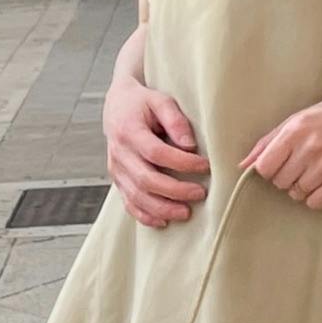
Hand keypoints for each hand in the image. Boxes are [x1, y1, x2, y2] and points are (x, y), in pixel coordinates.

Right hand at [105, 72, 210, 227]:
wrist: (117, 106)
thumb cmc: (143, 103)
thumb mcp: (161, 100)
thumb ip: (176, 120)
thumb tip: (190, 144)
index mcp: (129, 131)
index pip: (156, 152)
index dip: (181, 162)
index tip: (205, 166)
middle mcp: (119, 153)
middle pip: (146, 179)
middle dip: (175, 191)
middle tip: (200, 194)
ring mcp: (117, 169)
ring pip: (136, 196)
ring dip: (162, 208)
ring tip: (186, 213)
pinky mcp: (118, 180)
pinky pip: (128, 203)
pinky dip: (145, 216)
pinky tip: (164, 221)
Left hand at [243, 97, 321, 210]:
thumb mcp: (295, 119)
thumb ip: (267, 142)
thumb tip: (243, 165)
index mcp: (293, 132)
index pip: (264, 168)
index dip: (269, 169)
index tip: (279, 163)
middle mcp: (307, 150)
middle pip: (279, 182)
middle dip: (286, 176)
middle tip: (301, 164)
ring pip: (296, 194)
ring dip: (301, 187)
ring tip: (314, 171)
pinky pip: (315, 202)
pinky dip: (316, 197)